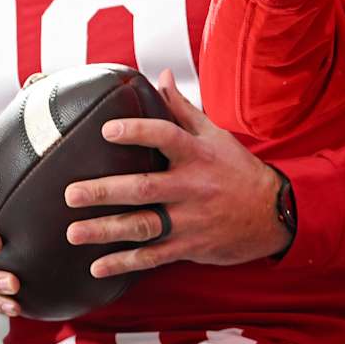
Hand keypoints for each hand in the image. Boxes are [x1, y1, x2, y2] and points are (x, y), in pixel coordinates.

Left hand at [62, 69, 287, 276]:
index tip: (107, 130)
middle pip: (144, 188)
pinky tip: (98, 267)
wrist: (273, 214)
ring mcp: (191, 219)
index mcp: (198, 154)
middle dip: (105, 192)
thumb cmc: (238, 170)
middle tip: (71, 194)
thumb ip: (184, 109)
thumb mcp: (216, 136)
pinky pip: (154, 256)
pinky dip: (125, 263)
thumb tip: (161, 75)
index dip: (137, 132)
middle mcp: (193, 187)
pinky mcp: (190, 246)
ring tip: (73, 232)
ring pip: (144, 226)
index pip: (166, 137)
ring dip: (106, 231)